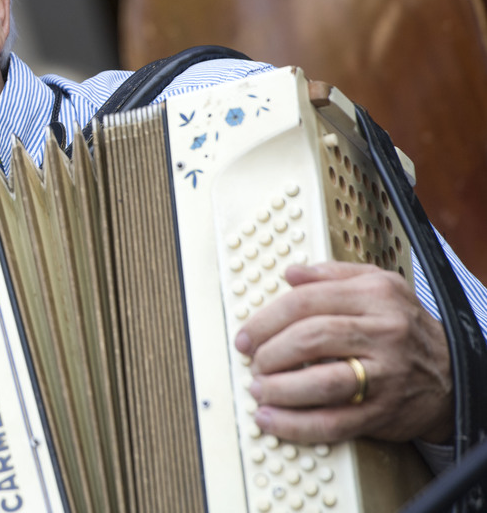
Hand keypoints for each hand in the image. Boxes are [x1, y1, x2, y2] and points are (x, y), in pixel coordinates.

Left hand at [235, 261, 452, 444]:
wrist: (452, 374)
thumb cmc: (404, 327)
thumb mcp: (378, 285)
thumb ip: (332, 274)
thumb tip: (290, 274)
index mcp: (375, 296)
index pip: (306, 302)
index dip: (266, 319)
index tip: (246, 334)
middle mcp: (383, 332)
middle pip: (310, 338)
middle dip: (269, 352)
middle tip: (252, 360)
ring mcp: (384, 375)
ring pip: (321, 381)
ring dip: (278, 388)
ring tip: (257, 388)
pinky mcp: (381, 412)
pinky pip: (332, 422)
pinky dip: (295, 424)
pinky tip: (271, 418)